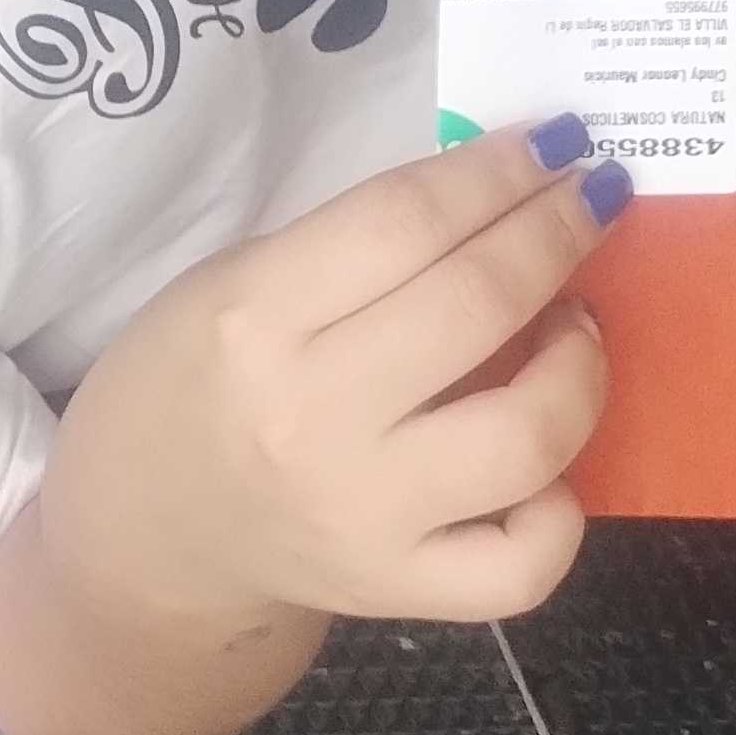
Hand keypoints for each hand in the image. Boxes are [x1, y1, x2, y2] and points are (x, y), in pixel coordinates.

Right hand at [45, 116, 620, 637]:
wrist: (147, 536)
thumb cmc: (191, 382)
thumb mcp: (233, 283)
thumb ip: (352, 247)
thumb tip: (497, 196)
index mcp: (253, 318)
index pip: (407, 221)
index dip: (498, 170)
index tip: (551, 143)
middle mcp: (311, 419)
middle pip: (478, 305)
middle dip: (558, 231)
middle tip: (588, 200)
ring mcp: (364, 516)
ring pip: (527, 437)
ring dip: (582, 363)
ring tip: (575, 329)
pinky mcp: (397, 591)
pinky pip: (524, 563)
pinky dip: (561, 509)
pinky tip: (548, 464)